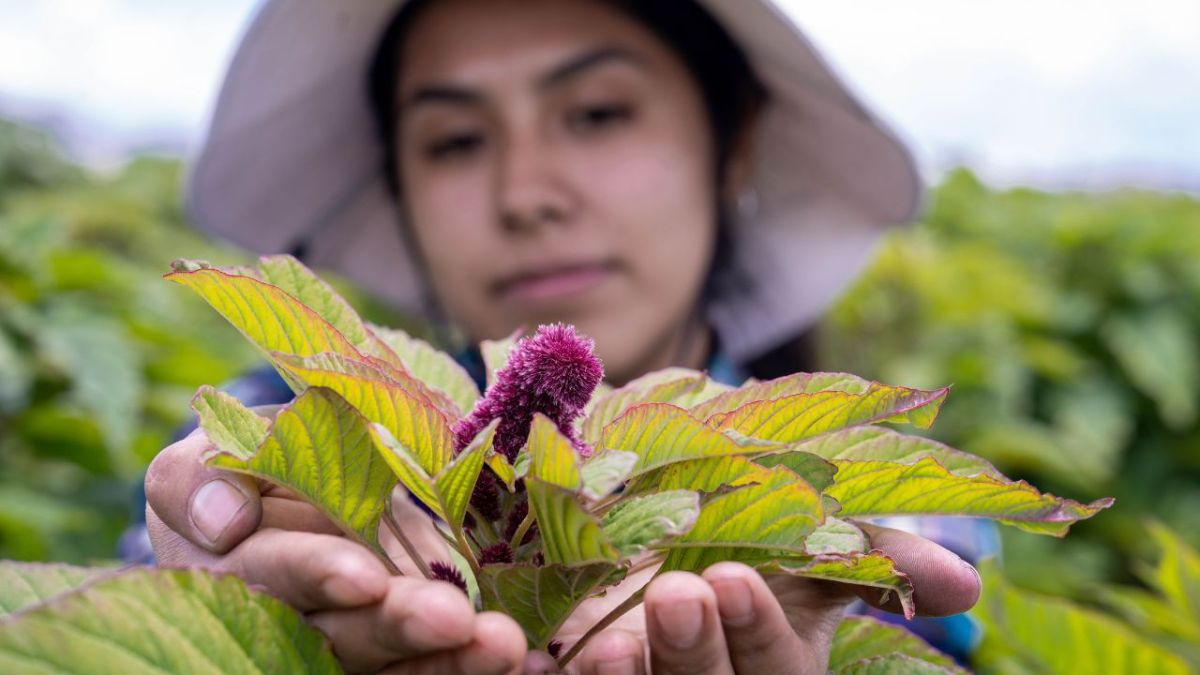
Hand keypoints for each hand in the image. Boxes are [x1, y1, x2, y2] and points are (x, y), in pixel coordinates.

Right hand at [145, 428, 527, 673]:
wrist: (284, 488)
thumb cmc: (233, 474)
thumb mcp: (196, 465)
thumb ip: (193, 483)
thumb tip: (222, 520)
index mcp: (244, 575)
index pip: (281, 579)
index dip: (319, 577)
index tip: (363, 578)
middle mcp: (303, 623)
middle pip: (352, 636)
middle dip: (403, 629)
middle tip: (461, 623)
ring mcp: (360, 638)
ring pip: (402, 661)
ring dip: (454, 659)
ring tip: (506, 646)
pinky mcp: (407, 642)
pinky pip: (439, 659)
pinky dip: (477, 661)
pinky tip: (533, 659)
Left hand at [549, 524, 980, 673]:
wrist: (629, 488)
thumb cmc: (729, 511)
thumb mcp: (799, 523)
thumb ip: (869, 551)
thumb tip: (965, 585)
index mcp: (766, 659)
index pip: (774, 670)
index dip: (758, 632)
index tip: (738, 577)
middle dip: (694, 655)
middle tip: (679, 592)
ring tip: (605, 647)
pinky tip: (514, 646)